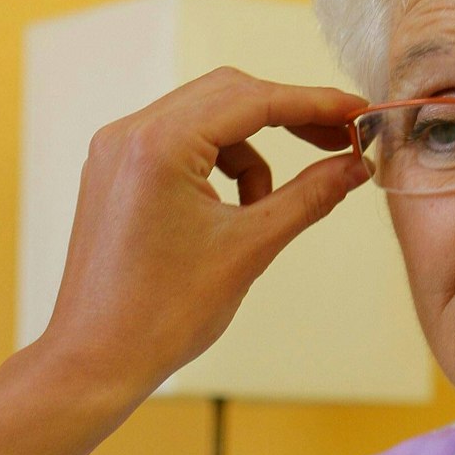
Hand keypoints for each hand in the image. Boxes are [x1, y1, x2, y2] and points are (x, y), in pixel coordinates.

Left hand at [38, 68, 368, 403]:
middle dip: (287, 116)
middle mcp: (129, 134)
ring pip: (204, 117)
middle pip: (228, 94)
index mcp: (159, 145)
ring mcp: (116, 151)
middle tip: (339, 143)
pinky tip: (233, 211)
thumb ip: (309, 196)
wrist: (96, 360)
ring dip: (251, 150)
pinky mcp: (113, 171)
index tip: (358, 112)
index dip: (314, 103)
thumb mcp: (250, 248)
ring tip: (266, 208)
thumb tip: (355, 166)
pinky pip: (179, 143)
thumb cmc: (161, 315)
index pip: (253, 99)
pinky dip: (218, 165)